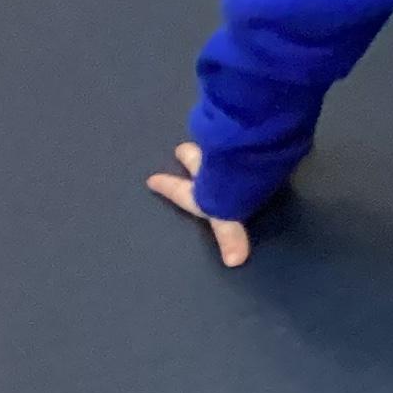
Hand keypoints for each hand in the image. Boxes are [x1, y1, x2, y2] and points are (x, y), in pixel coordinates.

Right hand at [147, 142, 250, 266]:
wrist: (241, 161)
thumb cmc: (228, 193)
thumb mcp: (227, 218)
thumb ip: (230, 236)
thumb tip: (233, 261)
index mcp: (199, 189)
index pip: (180, 190)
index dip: (167, 186)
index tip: (152, 180)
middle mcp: (206, 165)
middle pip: (194, 159)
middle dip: (187, 155)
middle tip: (180, 149)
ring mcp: (221, 146)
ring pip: (211, 143)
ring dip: (208, 142)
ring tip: (208, 140)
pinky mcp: (237, 134)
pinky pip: (230, 133)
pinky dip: (229, 133)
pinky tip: (236, 131)